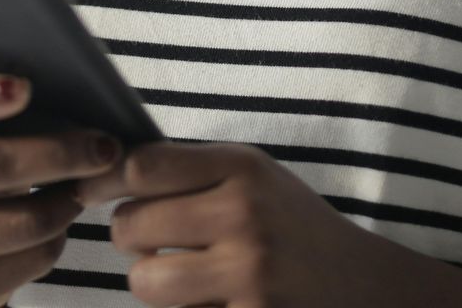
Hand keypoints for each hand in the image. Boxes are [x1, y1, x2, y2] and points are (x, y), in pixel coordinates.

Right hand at [0, 73, 123, 306]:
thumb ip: (1, 109)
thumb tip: (76, 95)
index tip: (25, 87)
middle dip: (60, 153)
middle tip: (105, 146)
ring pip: (22, 221)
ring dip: (67, 201)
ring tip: (86, 186)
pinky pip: (30, 260)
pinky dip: (57, 239)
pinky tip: (60, 221)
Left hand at [74, 141, 371, 306]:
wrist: (367, 287)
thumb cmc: (294, 227)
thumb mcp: (255, 178)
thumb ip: (191, 171)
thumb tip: (106, 171)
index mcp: (242, 169)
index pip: (142, 166)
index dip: (105, 181)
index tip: (93, 191)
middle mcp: (244, 216)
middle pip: (131, 226)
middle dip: (129, 238)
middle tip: (147, 242)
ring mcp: (248, 275)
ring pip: (145, 282)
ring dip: (149, 282)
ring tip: (176, 276)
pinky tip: (208, 300)